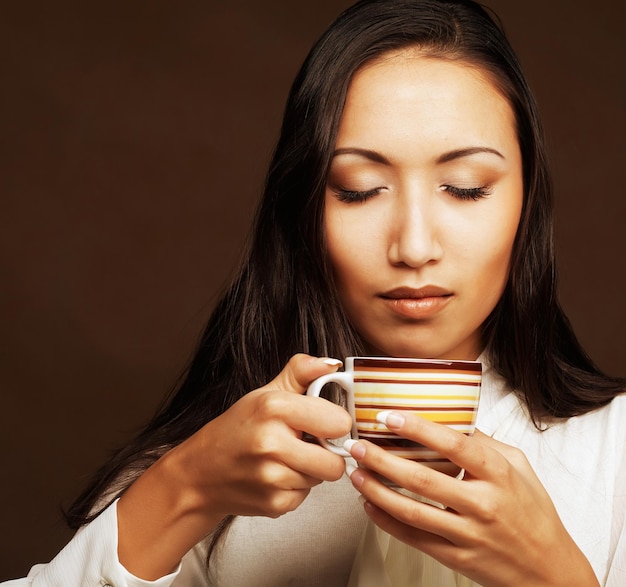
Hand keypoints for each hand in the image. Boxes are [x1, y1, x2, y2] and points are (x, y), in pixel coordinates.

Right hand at [175, 353, 351, 518]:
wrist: (200, 473)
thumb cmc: (236, 429)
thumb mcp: (266, 392)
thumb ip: (301, 373)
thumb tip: (333, 364)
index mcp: (274, 407)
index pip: (339, 422)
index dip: (335, 423)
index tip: (324, 423)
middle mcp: (272, 443)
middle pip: (335, 462)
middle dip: (327, 455)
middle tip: (307, 445)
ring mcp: (272, 477)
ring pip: (321, 480)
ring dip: (309, 471)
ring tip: (284, 459)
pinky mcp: (273, 504)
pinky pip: (304, 497)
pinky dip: (294, 488)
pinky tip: (275, 476)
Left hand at [344, 411, 598, 586]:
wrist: (549, 570)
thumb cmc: (534, 513)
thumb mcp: (520, 466)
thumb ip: (486, 443)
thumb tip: (452, 420)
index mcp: (498, 475)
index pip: (454, 445)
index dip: (418, 428)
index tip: (390, 416)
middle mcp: (482, 504)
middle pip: (422, 479)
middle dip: (382, 460)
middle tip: (358, 446)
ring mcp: (468, 534)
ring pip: (411, 511)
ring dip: (377, 490)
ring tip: (356, 474)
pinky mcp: (457, 557)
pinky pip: (414, 538)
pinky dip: (386, 521)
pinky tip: (369, 505)